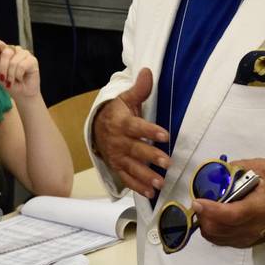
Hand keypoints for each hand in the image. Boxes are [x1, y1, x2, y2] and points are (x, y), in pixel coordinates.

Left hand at [0, 40, 40, 98]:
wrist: (21, 94)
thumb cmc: (8, 83)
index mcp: (4, 51)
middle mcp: (15, 50)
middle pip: (6, 53)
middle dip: (3, 68)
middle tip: (3, 79)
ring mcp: (24, 54)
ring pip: (14, 61)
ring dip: (11, 75)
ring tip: (12, 80)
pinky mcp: (33, 60)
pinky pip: (22, 66)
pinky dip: (18, 75)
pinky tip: (21, 78)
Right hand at [92, 68, 169, 195]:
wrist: (96, 128)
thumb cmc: (117, 113)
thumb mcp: (125, 99)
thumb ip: (139, 89)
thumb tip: (148, 71)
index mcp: (122, 123)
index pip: (137, 127)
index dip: (150, 131)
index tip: (165, 135)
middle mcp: (119, 141)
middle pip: (136, 150)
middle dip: (151, 156)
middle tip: (168, 162)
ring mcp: (118, 156)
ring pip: (132, 167)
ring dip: (146, 175)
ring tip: (160, 181)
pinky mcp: (118, 167)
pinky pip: (127, 178)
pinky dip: (138, 187)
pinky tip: (151, 192)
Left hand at [192, 157, 264, 248]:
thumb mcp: (263, 168)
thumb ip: (239, 167)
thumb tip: (216, 172)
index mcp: (261, 206)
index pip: (233, 214)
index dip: (212, 210)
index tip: (198, 201)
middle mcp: (254, 227)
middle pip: (219, 228)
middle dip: (203, 215)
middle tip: (199, 202)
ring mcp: (247, 238)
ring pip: (215, 236)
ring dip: (204, 222)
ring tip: (205, 209)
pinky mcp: (242, 243)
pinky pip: (218, 240)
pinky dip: (210, 229)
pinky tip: (211, 218)